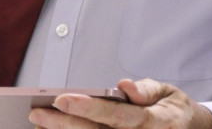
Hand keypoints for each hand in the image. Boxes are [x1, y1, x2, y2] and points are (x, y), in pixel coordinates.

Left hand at [28, 79, 211, 128]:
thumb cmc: (174, 110)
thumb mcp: (168, 92)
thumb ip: (147, 90)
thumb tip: (124, 86)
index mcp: (155, 121)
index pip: (117, 115)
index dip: (89, 108)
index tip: (61, 99)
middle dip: (65, 125)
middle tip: (37, 115)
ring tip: (41, 126)